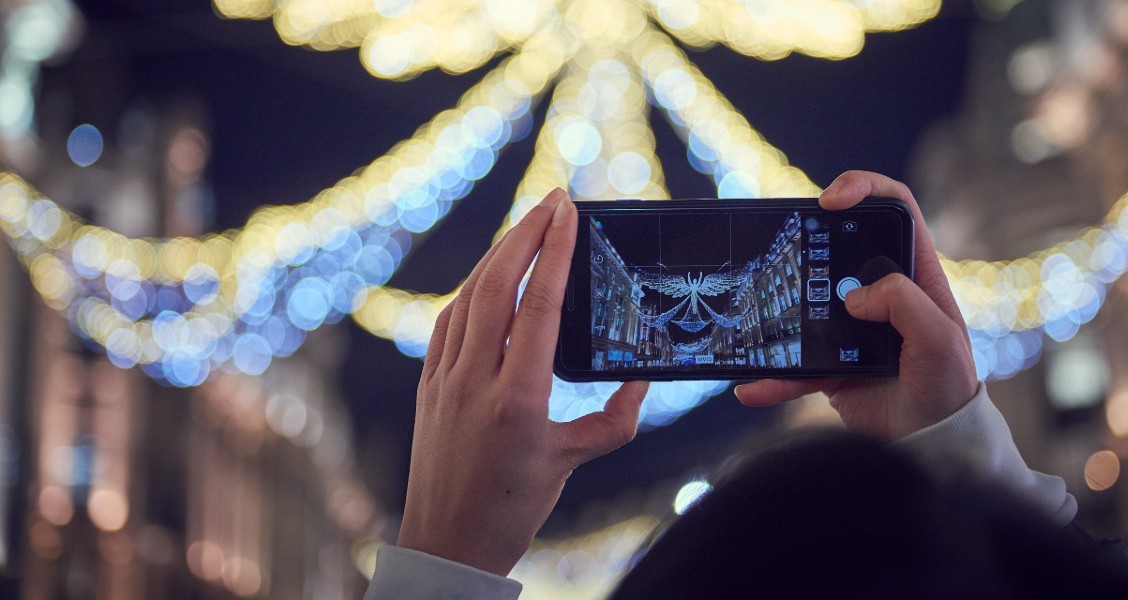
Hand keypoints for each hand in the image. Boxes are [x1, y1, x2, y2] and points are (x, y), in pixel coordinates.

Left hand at [397, 188, 649, 575]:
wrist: (447, 543)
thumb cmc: (512, 507)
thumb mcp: (572, 463)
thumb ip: (614, 421)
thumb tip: (641, 384)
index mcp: (517, 399)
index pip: (539, 306)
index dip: (555, 252)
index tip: (568, 212)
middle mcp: (474, 381)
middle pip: (497, 285)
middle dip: (525, 234)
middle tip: (552, 201)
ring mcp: (444, 380)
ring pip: (468, 297)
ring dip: (497, 256)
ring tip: (526, 228)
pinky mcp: (427, 386)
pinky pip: (448, 322)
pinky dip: (471, 291)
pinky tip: (489, 279)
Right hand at [734, 171, 976, 439]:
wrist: (931, 447)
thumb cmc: (948, 391)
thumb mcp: (940, 341)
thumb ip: (905, 305)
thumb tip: (854, 296)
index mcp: (916, 275)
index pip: (895, 208)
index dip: (864, 189)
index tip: (830, 201)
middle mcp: (882, 293)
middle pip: (837, 244)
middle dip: (807, 237)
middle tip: (784, 241)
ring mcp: (851, 327)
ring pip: (804, 301)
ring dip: (777, 307)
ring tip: (756, 314)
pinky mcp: (830, 365)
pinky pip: (792, 365)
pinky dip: (771, 377)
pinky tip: (751, 386)